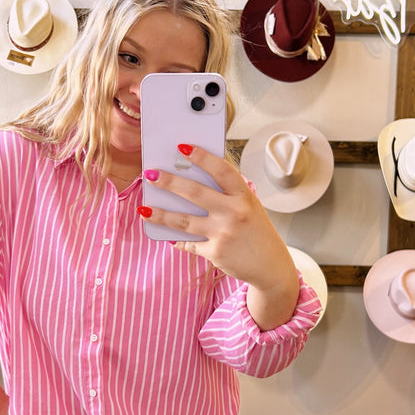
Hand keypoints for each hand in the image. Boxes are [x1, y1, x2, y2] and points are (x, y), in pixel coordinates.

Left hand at [139, 145, 300, 329]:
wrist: (271, 267)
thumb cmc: (256, 232)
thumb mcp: (249, 207)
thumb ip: (227, 195)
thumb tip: (189, 181)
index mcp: (245, 196)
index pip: (221, 170)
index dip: (202, 157)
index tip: (182, 146)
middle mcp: (235, 213)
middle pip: (195, 193)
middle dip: (169, 182)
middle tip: (150, 175)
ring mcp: (223, 234)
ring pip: (182, 221)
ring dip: (159, 214)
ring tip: (144, 208)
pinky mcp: (214, 252)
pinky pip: (188, 243)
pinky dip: (176, 239)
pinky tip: (165, 234)